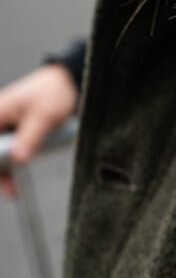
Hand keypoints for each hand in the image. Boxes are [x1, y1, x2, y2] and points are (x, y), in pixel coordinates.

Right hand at [0, 65, 77, 197]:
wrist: (66, 85)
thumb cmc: (53, 94)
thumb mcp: (45, 116)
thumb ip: (31, 136)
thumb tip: (18, 158)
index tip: (2, 175)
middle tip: (9, 190)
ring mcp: (2, 129)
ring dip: (2, 173)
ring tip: (13, 192)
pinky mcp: (13, 136)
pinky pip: (6, 155)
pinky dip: (9, 168)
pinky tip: (14, 183)